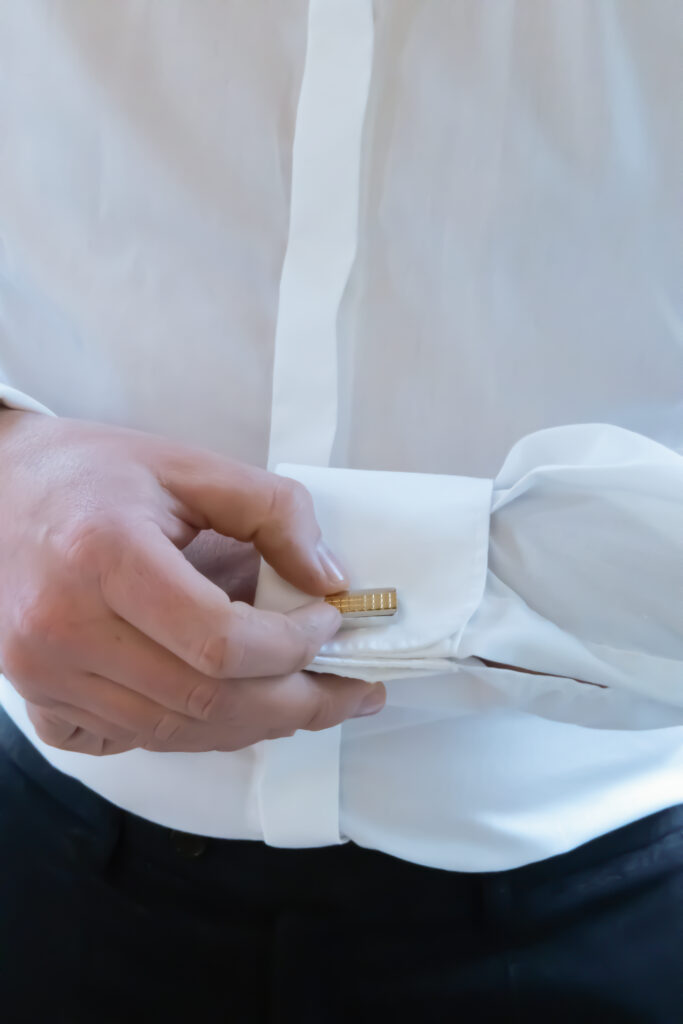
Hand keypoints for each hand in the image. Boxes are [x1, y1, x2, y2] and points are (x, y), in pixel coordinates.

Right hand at [0, 411, 385, 754]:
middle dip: (296, 703)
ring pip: (174, 732)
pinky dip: (193, 731)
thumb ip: (274, 511)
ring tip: (307, 699)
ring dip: (253, 723)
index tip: (330, 621)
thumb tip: (330, 580)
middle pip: (205, 701)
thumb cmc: (91, 472)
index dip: (294, 643)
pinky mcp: (38, 697)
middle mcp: (62, 629)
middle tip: (350, 690)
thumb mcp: (189, 465)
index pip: (221, 641)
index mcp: (103, 557)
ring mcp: (43, 673)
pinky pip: (131, 741)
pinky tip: (232, 706)